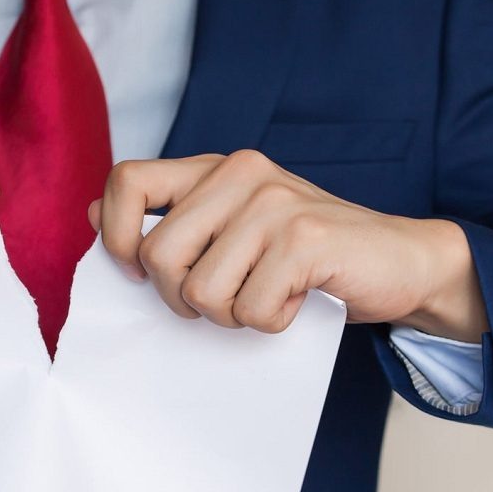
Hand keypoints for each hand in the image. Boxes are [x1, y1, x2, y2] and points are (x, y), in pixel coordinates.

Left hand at [90, 150, 488, 341]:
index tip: (137, 274)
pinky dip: (269, 323)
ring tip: (263, 296)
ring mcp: (274, 202)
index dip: (115, 236)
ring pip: (200, 290)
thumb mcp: (229, 230)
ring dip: (229, 314)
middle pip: (156, 254)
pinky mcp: (306, 238)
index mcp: (212, 168)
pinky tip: (295, 302)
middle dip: (180, 298)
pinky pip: (250, 309)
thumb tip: (94, 216)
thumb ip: (168, 219)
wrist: (398, 262)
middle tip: (222, 299)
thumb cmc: (304, 256)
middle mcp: (240, 172)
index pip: (126, 181)